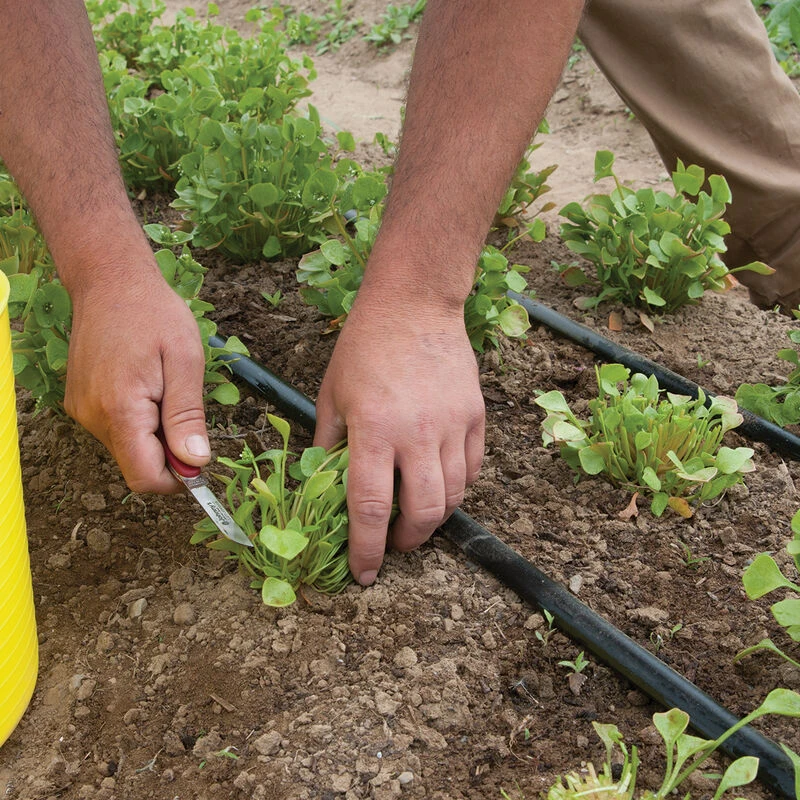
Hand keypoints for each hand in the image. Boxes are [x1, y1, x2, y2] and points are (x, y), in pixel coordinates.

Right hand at [64, 263, 208, 493]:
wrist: (110, 281)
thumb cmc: (153, 313)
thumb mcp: (185, 361)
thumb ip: (187, 415)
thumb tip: (195, 461)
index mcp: (120, 410)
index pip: (145, 478)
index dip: (177, 479)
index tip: (200, 459)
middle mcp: (93, 417)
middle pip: (137, 465)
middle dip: (169, 452)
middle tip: (186, 409)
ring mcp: (83, 410)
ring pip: (128, 448)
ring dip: (155, 433)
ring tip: (165, 389)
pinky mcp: (81, 403)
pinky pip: (116, 429)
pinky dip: (138, 420)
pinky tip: (147, 385)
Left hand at [314, 286, 484, 585]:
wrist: (414, 305)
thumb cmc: (364, 346)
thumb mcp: (332, 393)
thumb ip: (329, 442)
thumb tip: (326, 485)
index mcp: (373, 430)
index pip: (369, 507)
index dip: (367, 549)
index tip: (364, 574)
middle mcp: (417, 433)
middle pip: (422, 512)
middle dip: (408, 542)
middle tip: (394, 545)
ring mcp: (452, 425)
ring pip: (453, 496)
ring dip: (434, 519)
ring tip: (417, 519)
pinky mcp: (476, 416)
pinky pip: (473, 468)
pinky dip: (458, 487)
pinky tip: (441, 484)